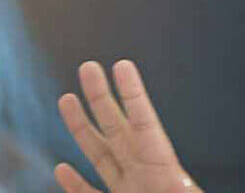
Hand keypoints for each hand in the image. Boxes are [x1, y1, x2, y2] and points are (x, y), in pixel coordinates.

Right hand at [55, 60, 201, 192]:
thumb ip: (180, 190)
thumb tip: (183, 186)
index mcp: (164, 167)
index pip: (145, 123)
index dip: (133, 94)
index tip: (122, 64)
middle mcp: (144, 174)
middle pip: (117, 128)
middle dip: (100, 97)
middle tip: (88, 66)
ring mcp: (128, 190)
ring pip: (100, 156)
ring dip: (81, 128)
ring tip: (67, 99)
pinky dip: (75, 183)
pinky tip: (62, 167)